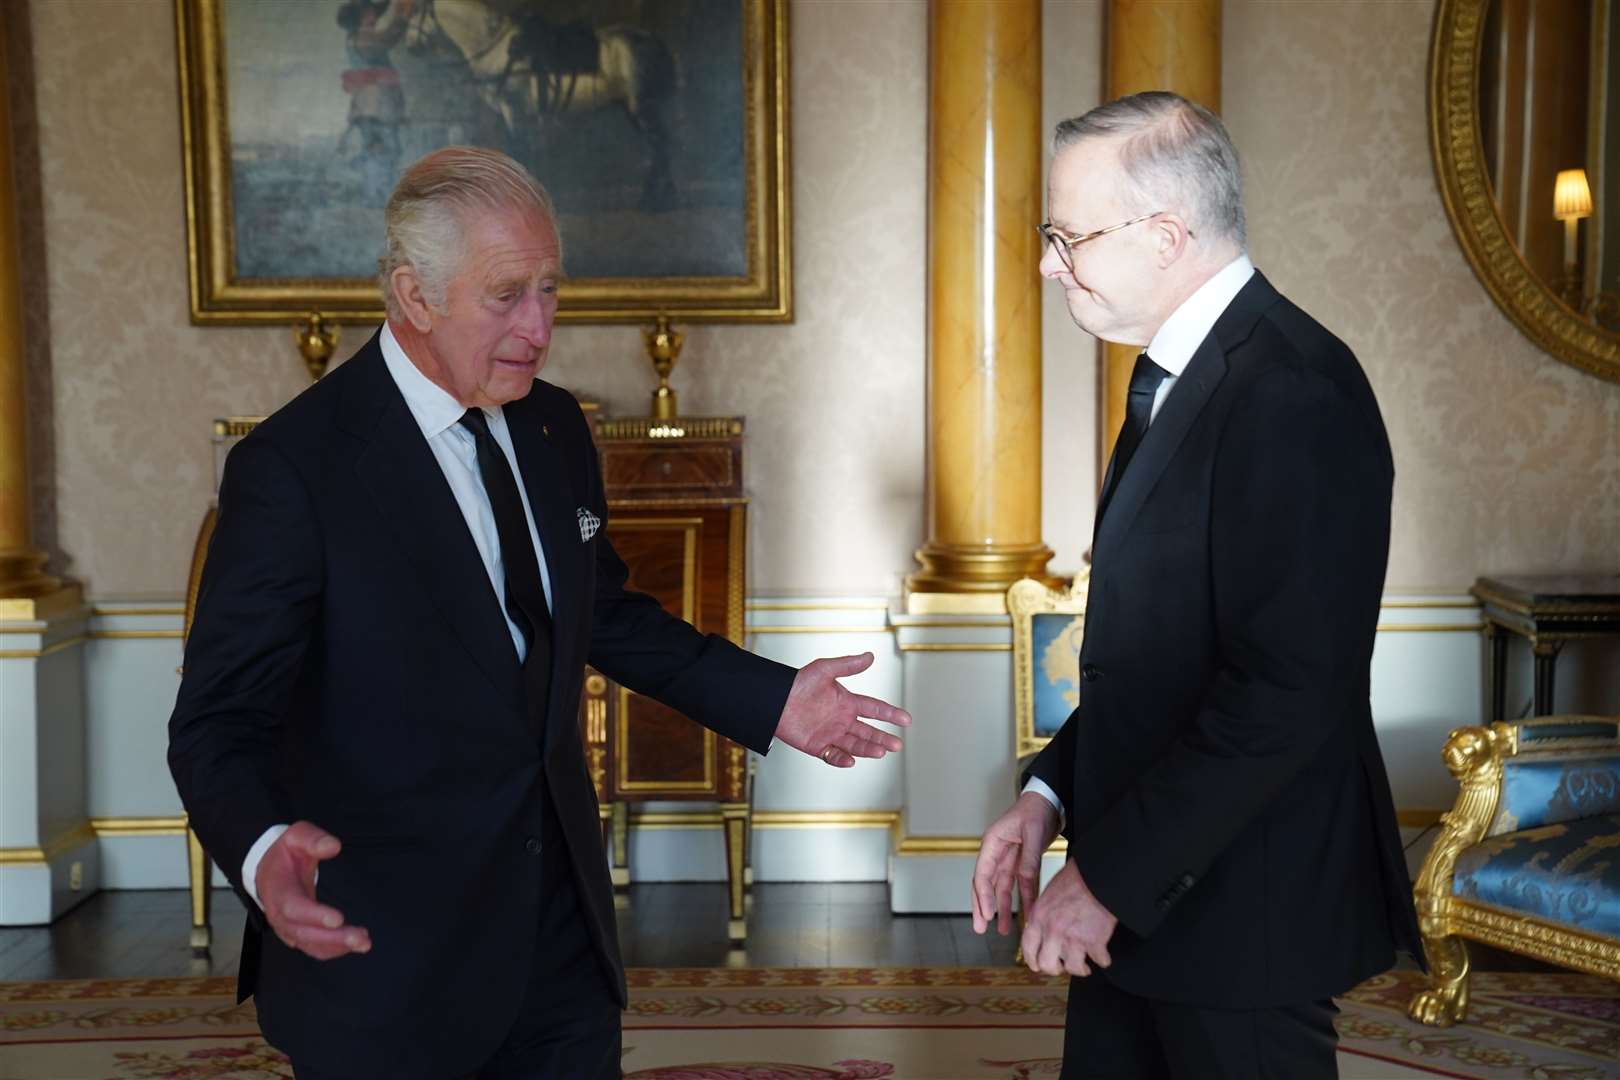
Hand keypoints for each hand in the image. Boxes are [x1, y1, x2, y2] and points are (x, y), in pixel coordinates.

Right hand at [255, 821, 370, 960]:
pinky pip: (315, 948)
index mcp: (278, 890)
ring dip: (337, 947)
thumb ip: (313, 839)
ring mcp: (288, 928)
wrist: (269, 870)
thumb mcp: (296, 836)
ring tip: (364, 942)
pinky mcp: (298, 934)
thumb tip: (333, 846)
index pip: (294, 907)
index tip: (338, 918)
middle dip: (332, 938)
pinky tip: (356, 943)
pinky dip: (334, 949)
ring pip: (311, 944)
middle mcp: (280, 915)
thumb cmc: (285, 853)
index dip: (314, 915)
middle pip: (304, 932)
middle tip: (360, 937)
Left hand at [773, 653, 911, 767]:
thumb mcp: (824, 669)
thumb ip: (848, 665)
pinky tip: (850, 760)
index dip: (890, 714)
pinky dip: (842, 759)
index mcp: (847, 702)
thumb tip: (871, 656)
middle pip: (868, 731)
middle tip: (897, 744)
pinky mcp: (817, 746)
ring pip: (854, 744)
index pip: (874, 708)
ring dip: (868, 749)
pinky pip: (833, 755)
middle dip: (883, 738)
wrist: (773, 700)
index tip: (906, 720)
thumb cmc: (797, 682)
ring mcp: (830, 734)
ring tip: (881, 752)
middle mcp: (842, 719)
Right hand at [971, 792, 1059, 935]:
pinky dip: (1023, 899)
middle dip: (983, 907)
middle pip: (985, 885)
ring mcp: (1008, 859)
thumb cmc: (1036, 810)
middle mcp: (996, 853)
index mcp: (992, 843)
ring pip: (1001, 888)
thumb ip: (1028, 858)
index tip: (986, 914)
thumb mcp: (1033, 832)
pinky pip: (1020, 885)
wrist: (1050, 801)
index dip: (983, 896)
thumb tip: (1024, 880)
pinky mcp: (1022, 862)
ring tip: (1002, 930)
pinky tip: (1027, 914)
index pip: (982, 874)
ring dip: (1002, 908)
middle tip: (980, 928)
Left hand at [1021, 860, 1117, 976]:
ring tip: (1085, 966)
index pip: (1028, 948)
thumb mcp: (1048, 894)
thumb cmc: (1076, 878)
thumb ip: (1043, 914)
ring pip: (1074, 968)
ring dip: (1081, 969)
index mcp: (1038, 917)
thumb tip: (1041, 930)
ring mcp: (1074, 938)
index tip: (1037, 966)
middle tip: (1062, 967)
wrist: (1099, 875)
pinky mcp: (1095, 942)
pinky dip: (1103, 959)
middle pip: (1047, 965)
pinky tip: (1103, 955)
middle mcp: (1053, 931)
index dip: (1032, 961)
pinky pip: (1100, 961)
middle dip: (1055, 969)